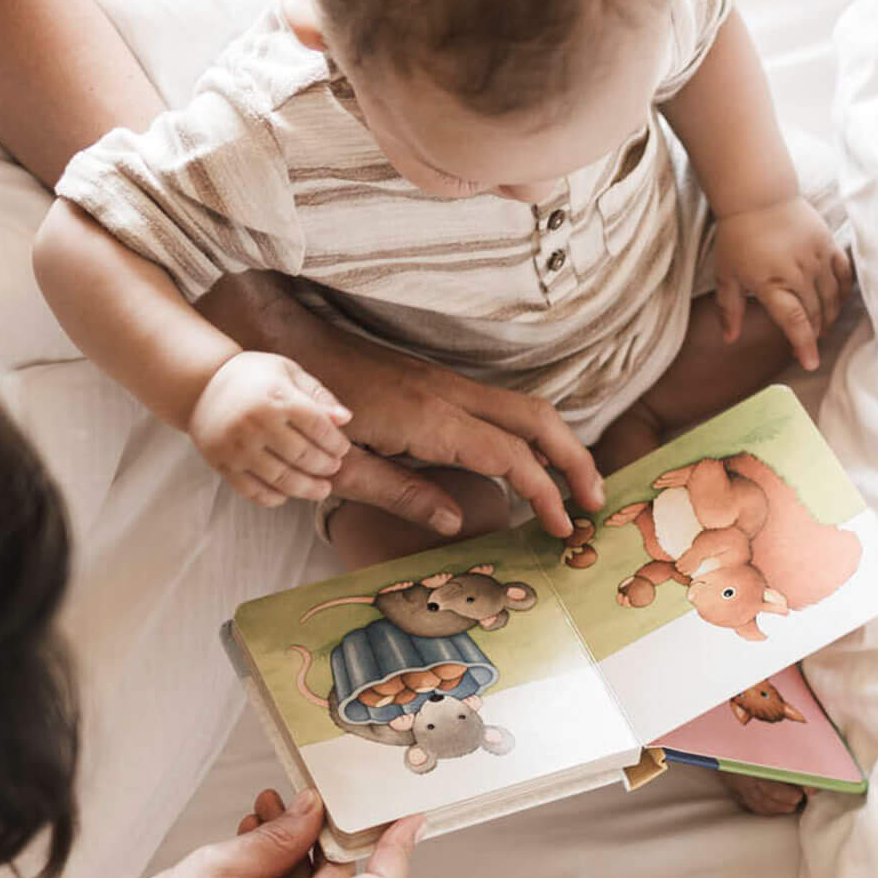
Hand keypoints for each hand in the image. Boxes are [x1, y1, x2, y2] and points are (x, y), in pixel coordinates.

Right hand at [187, 351, 351, 507]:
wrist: (200, 385)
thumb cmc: (253, 376)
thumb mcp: (287, 372)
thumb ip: (318, 394)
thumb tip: (346, 419)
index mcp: (277, 397)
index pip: (319, 428)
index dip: (336, 443)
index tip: (342, 449)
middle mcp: (257, 424)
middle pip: (304, 457)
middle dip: (326, 467)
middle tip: (333, 469)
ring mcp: (238, 447)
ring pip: (282, 479)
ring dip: (307, 489)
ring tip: (321, 489)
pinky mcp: (222, 464)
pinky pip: (253, 491)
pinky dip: (274, 498)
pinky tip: (287, 494)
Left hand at [199, 276, 600, 536]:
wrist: (282, 349)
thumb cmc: (306, 416)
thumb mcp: (344, 468)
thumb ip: (403, 495)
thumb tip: (459, 522)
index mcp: (428, 419)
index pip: (509, 456)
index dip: (543, 493)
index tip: (562, 529)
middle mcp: (446, 393)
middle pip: (535, 419)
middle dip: (573, 459)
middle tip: (595, 503)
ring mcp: (443, 382)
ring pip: (522, 407)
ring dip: (556, 444)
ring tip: (573, 487)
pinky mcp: (435, 382)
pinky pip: (499, 406)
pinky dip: (529, 433)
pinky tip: (530, 464)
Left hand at [709, 196, 851, 374]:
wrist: (758, 195)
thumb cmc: (737, 236)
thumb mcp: (726, 274)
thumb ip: (729, 309)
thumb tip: (729, 340)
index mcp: (771, 282)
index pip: (794, 321)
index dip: (804, 344)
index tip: (810, 363)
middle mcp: (798, 272)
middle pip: (815, 314)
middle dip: (813, 334)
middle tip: (805, 345)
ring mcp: (817, 258)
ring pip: (831, 298)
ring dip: (828, 317)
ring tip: (820, 328)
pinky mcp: (829, 245)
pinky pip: (843, 275)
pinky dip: (842, 293)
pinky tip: (836, 303)